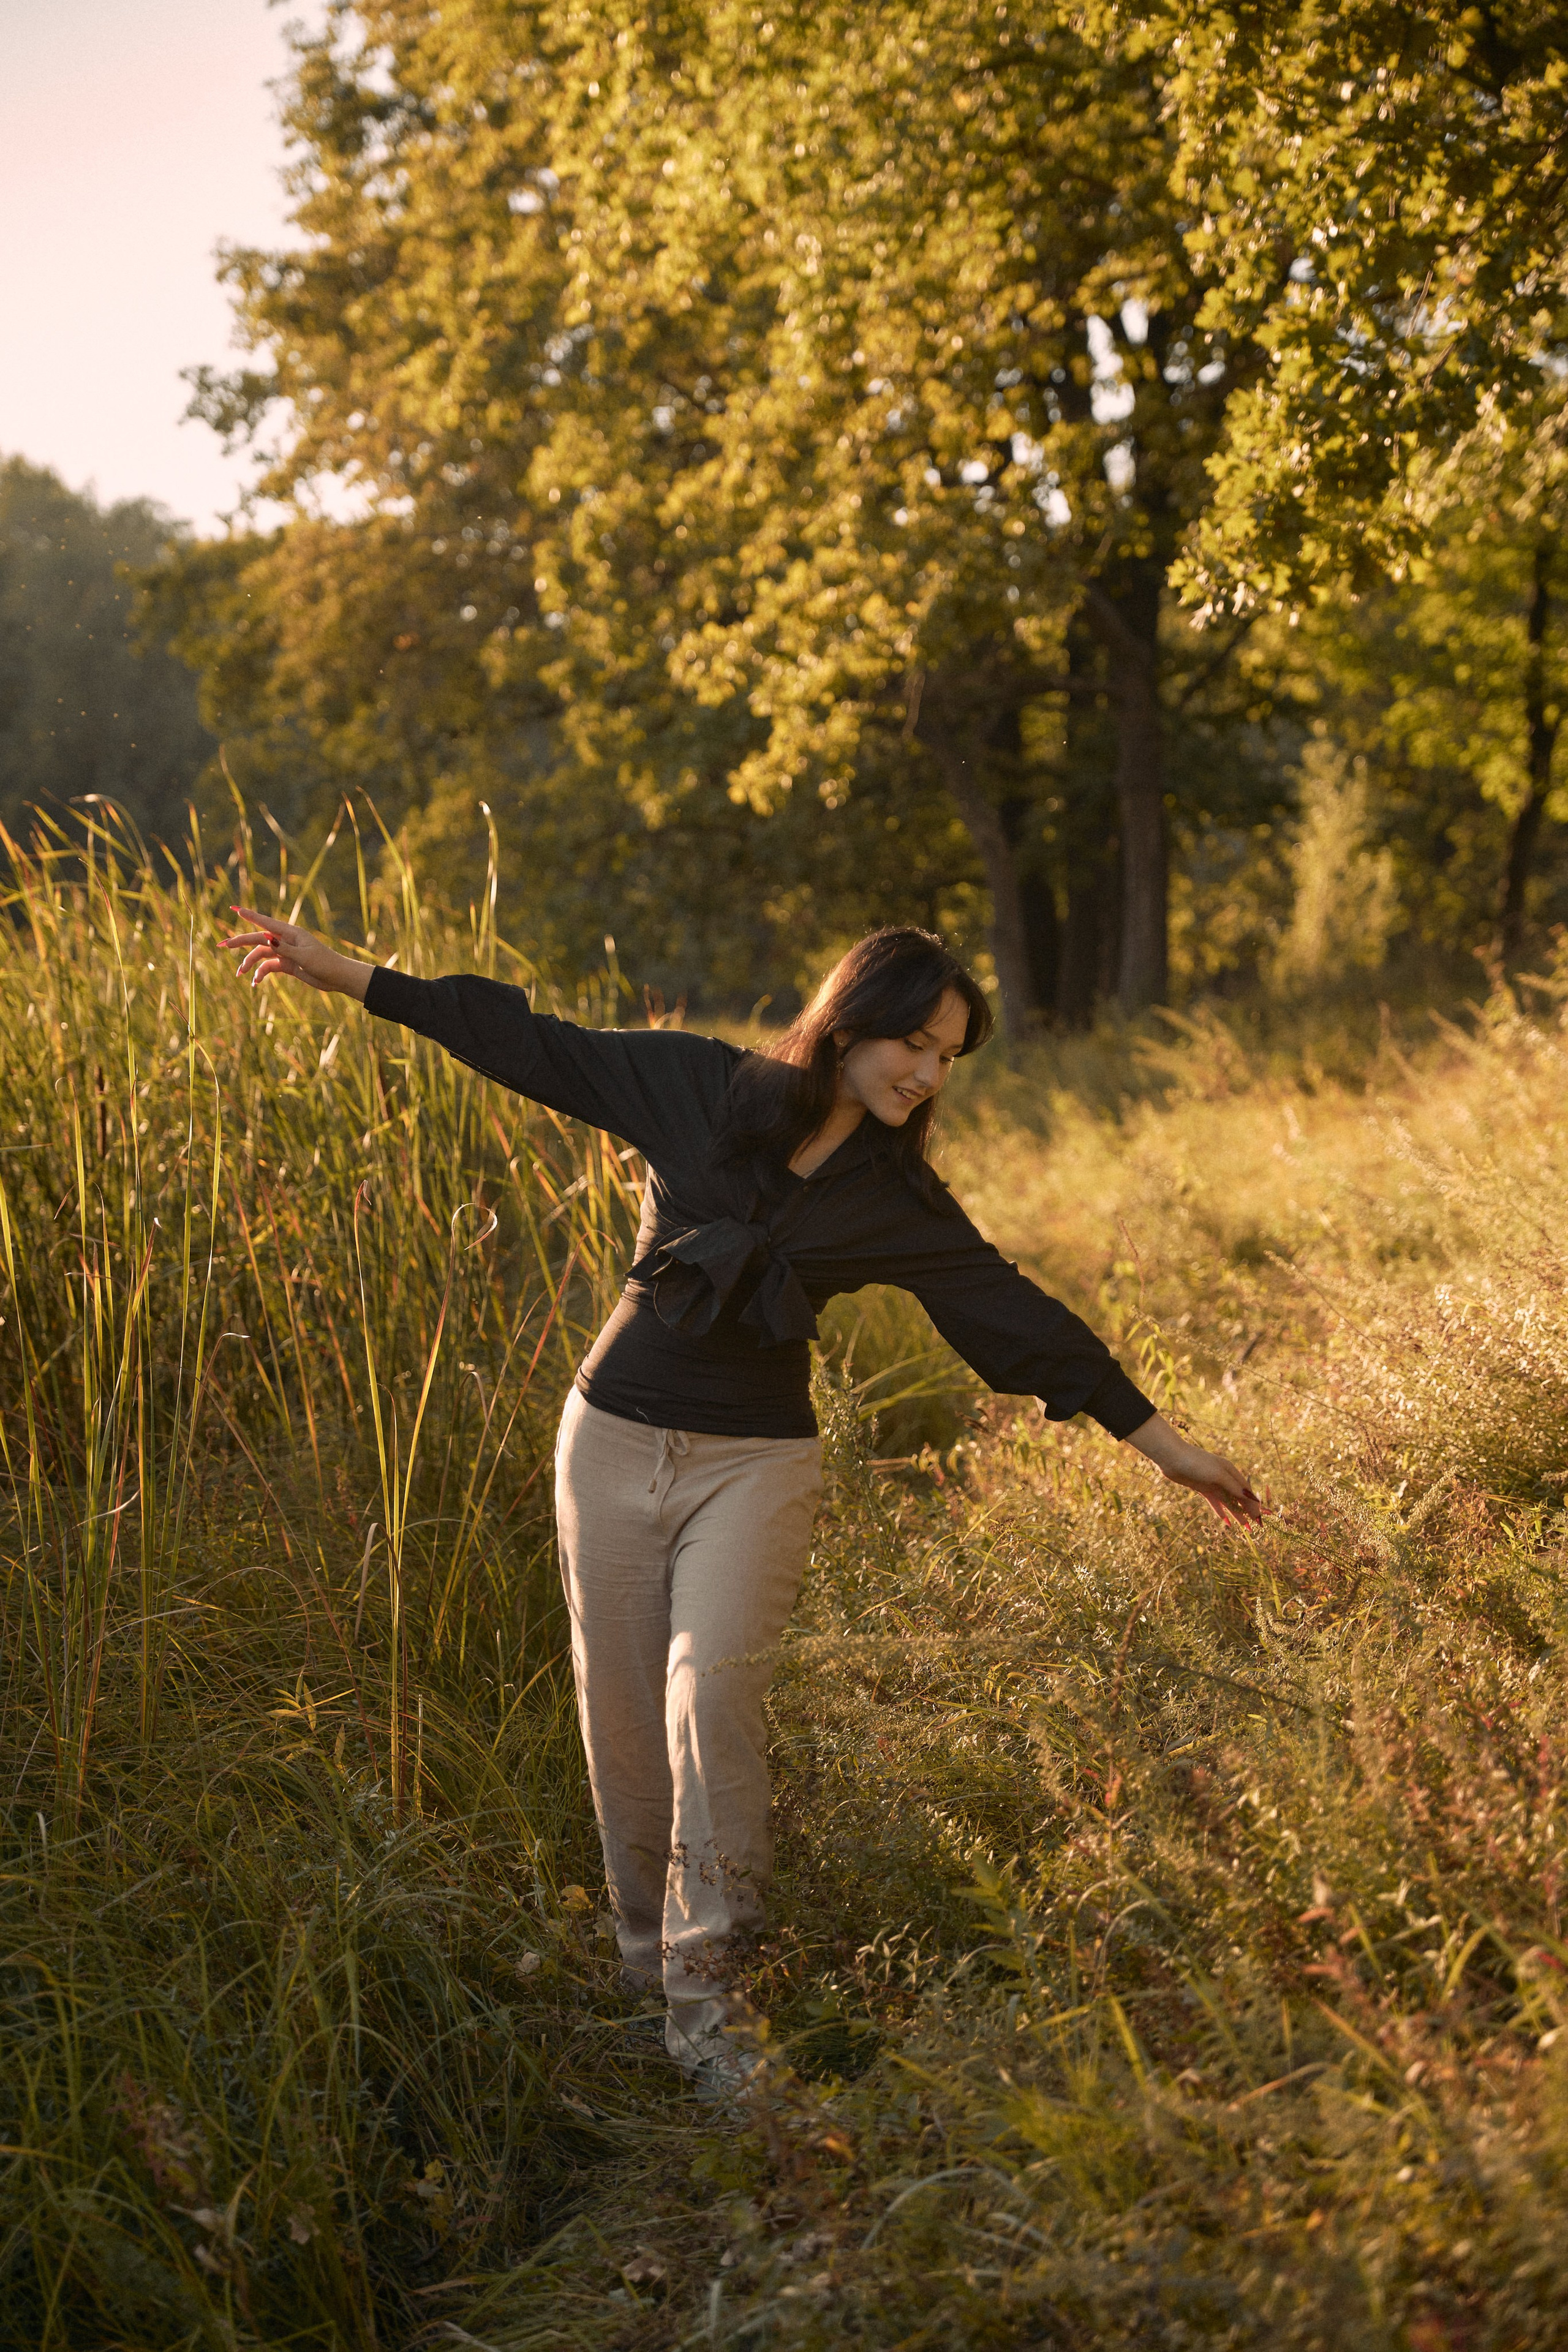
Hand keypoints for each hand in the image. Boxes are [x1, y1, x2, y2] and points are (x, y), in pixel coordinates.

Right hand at [222, 908, 374, 1002]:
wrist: (338, 978)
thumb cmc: (325, 963)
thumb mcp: (304, 957)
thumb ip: (284, 948)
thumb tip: (266, 938)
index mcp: (290, 933)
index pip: (266, 922)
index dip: (250, 916)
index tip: (235, 909)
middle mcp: (285, 940)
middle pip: (258, 939)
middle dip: (240, 942)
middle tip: (222, 945)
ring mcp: (285, 952)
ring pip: (261, 955)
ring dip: (249, 963)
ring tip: (239, 974)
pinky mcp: (287, 964)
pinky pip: (269, 967)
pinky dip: (261, 974)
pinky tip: (255, 983)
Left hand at [1124, 1411, 1263, 1524]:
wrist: (1171, 1457)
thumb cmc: (1196, 1463)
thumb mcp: (1218, 1475)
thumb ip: (1234, 1487)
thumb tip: (1251, 1499)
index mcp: (1231, 1471)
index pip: (1246, 1492)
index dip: (1253, 1506)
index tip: (1259, 1520)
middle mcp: (1224, 1477)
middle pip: (1238, 1498)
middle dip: (1246, 1512)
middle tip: (1252, 1529)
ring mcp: (1212, 1483)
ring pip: (1227, 1502)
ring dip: (1236, 1514)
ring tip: (1244, 1528)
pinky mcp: (1202, 1487)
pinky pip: (1215, 1502)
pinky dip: (1220, 1511)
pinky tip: (1226, 1521)